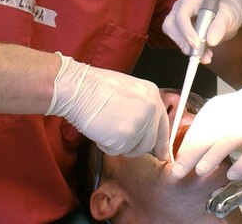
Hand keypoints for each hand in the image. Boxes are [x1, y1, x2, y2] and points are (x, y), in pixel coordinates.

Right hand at [45, 53, 168, 158]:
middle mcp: (151, 110)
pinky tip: (99, 128)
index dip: (162, 143)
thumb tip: (145, 130)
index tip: (163, 154)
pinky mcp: (125, 137)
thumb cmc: (96, 87)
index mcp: (153, 95)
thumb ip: (141, 109)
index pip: (163, 126)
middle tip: (119, 139)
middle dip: (134, 146)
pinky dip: (106, 145)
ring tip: (106, 125)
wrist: (78, 88)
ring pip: (132, 148)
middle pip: (149, 142)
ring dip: (118, 143)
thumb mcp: (128, 91)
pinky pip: (116, 150)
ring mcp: (139, 124)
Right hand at [162, 0, 241, 62]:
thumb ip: (219, 26)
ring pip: (173, 36)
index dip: (186, 31)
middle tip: (196, 54)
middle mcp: (180, 9)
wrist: (227, 17)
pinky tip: (205, 54)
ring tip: (205, 55)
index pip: (181, 15)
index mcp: (190, 1)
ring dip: (187, 48)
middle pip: (170, 25)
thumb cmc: (227, 11)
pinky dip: (192, 51)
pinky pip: (181, 43)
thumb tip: (211, 40)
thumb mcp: (227, 16)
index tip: (196, 45)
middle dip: (181, 41)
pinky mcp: (181, 32)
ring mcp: (179, 21)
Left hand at [171, 82, 241, 179]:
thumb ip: (200, 134)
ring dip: (213, 156)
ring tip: (200, 170)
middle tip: (177, 172)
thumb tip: (181, 155)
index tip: (172, 167)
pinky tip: (233, 174)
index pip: (194, 134)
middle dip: (190, 155)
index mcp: (213, 114)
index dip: (183, 151)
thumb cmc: (238, 114)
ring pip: (227, 142)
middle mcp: (228, 120)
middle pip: (206, 138)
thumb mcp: (217, 117)